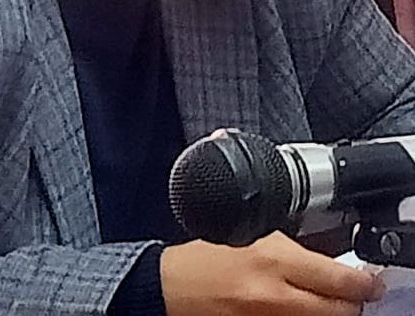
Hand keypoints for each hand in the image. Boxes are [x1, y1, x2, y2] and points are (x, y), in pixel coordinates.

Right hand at [161, 231, 384, 315]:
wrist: (174, 286)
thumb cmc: (207, 256)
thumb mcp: (254, 237)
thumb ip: (293, 250)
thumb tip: (326, 263)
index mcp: (273, 260)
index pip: (338, 279)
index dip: (364, 284)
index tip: (371, 283)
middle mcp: (274, 295)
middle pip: (338, 312)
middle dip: (353, 304)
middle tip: (357, 294)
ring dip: (331, 314)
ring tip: (329, 302)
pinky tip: (304, 310)